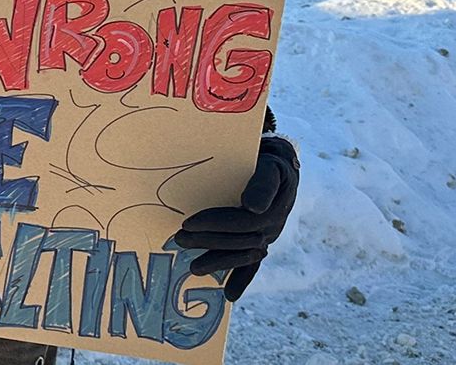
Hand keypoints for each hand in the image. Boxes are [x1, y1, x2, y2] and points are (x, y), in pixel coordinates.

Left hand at [173, 135, 299, 300]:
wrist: (277, 163)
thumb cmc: (267, 161)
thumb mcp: (268, 165)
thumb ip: (262, 184)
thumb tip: (253, 207)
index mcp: (273, 207)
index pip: (244, 221)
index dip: (217, 223)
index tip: (189, 222)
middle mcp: (273, 225)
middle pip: (240, 239)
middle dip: (208, 242)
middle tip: (179, 239)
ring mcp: (267, 235)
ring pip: (243, 254)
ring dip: (219, 262)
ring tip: (193, 269)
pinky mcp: (261, 242)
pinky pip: (253, 264)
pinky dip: (242, 279)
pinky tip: (230, 295)